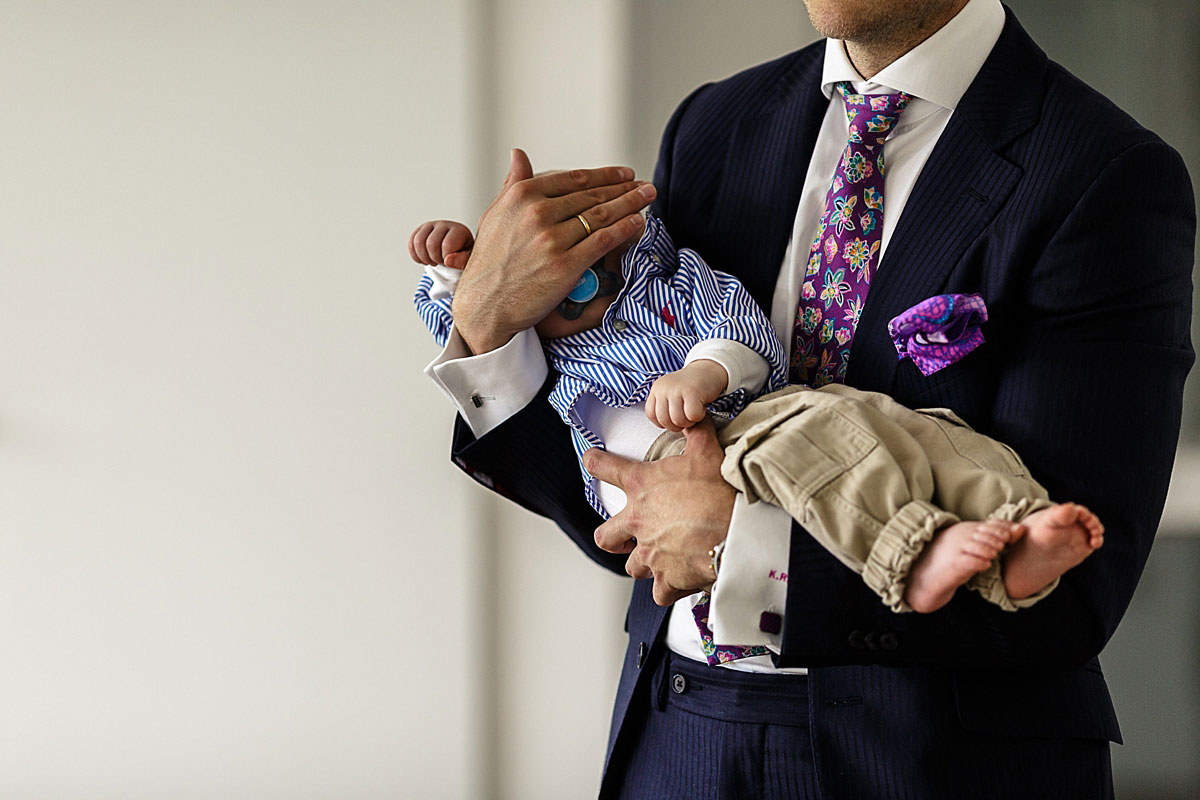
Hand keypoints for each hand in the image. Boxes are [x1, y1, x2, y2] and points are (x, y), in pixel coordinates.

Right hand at [408, 220, 474, 268]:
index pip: (446, 245)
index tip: (450, 262)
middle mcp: (445, 224)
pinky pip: (411, 242)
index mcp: (459, 230)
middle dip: (434, 259)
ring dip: (424, 258)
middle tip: (441, 262)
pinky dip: (415, 255)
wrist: (458, 249)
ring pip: (418, 242)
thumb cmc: (464, 255)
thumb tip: (447, 260)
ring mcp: (431, 225)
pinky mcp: (421, 230)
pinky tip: (424, 260)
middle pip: (431, 244)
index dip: (446, 259)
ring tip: (433, 262)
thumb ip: (462, 261)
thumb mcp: (468, 260)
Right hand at [452, 148, 655, 352]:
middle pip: (592, 196)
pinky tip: (638, 223)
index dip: (604, 175)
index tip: (624, 174)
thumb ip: (512, 183)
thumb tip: (518, 154)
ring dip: (630, 204)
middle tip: (644, 186)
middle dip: (624, 189)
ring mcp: (552, 239)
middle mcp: (537, 213)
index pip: (574, 180)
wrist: (485, 304)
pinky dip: (625, 229)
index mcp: (522, 195)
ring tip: (647, 198)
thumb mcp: (495, 214)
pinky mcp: (565, 265)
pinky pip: (603, 241)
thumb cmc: (490, 261)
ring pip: (601, 215)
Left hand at [584, 418, 734, 604]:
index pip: (605, 468)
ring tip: (660, 559)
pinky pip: (659, 593)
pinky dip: (668, 589)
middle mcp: (638, 522)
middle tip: (624, 536)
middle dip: (612, 537)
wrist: (737, 532)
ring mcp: (650, 554)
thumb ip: (696, 432)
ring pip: (632, 566)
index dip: (596, 462)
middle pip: (605, 536)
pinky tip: (680, 582)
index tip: (592, 460)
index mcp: (642, 487)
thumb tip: (694, 415)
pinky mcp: (666, 579)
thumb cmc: (719, 491)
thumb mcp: (707, 452)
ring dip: (644, 563)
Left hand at [646, 359, 728, 430]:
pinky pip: (692, 416)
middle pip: (664, 420)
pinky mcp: (692, 392)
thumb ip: (663, 406)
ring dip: (689, 422)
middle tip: (687, 416)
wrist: (708, 370)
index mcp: (656, 389)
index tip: (674, 418)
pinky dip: (699, 416)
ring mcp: (677, 389)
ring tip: (694, 411)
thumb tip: (662, 425)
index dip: (663, 422)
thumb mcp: (671, 393)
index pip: (651, 414)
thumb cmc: (690, 387)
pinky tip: (701, 407)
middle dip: (678, 425)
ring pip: (678, 420)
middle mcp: (664, 388)